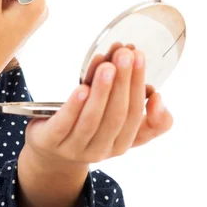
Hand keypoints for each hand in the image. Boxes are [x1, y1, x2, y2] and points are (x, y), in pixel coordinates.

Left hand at [23, 47, 174, 170]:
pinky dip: (74, 105)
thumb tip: (158, 98)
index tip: (139, 58)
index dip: (138, 85)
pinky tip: (81, 88)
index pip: (134, 114)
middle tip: (124, 55)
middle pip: (116, 115)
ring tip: (107, 66)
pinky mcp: (51, 141)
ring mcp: (75, 147)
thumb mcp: (116, 126)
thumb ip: (144, 117)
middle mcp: (101, 149)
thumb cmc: (86, 129)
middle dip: (123, 82)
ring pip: (93, 119)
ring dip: (102, 91)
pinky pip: (65, 123)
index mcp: (120, 143)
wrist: (50, 151)